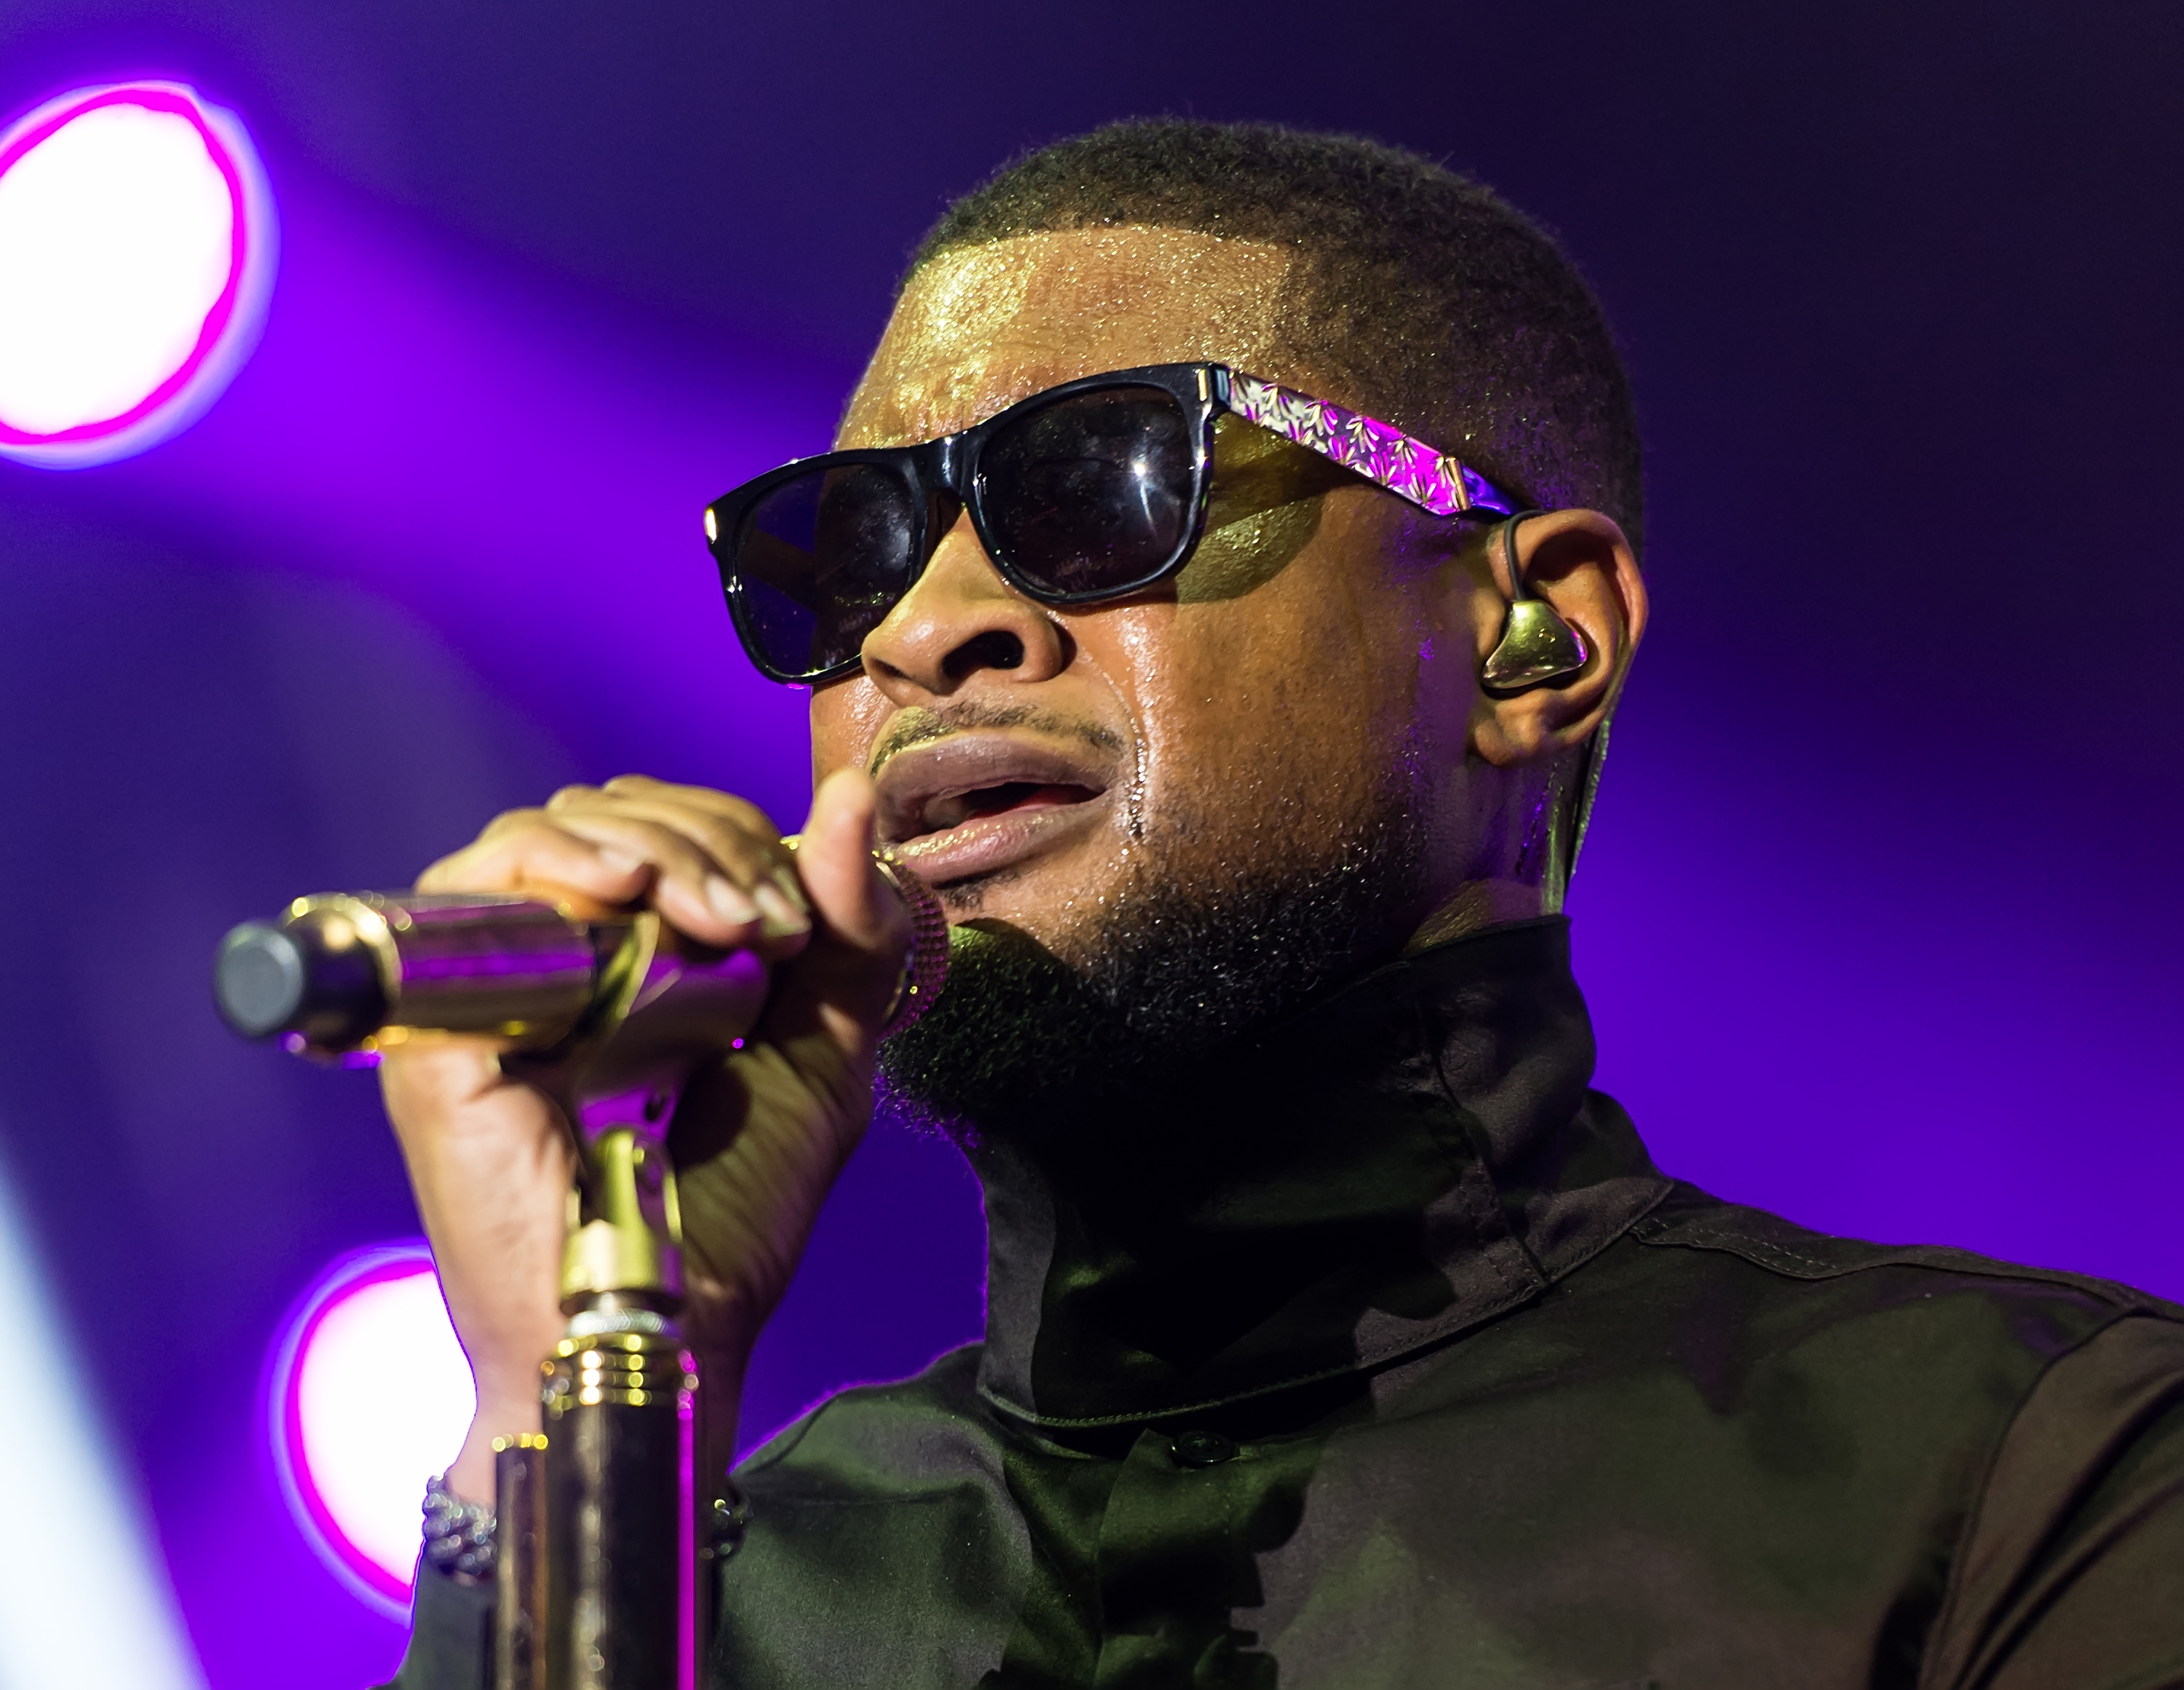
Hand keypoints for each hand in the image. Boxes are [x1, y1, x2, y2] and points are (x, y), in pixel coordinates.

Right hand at [380, 769, 910, 1501]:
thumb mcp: (823, 1050)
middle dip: (706, 840)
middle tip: (764, 924)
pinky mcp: (442, 1026)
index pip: (668, 824)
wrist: (671, 1323)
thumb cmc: (736, 1209)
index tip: (796, 919)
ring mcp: (492, 987)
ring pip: (548, 834)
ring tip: (715, 919)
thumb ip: (848, 931)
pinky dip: (550, 860)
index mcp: (638, 956)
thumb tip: (848, 799)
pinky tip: (623, 893)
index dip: (736, 837)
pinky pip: (471, 891)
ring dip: (650, 848)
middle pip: (611, 815)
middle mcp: (558, 957)